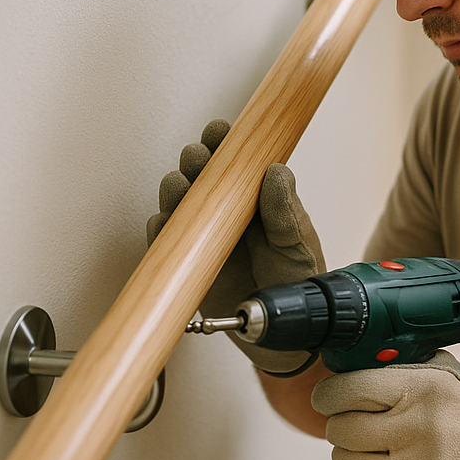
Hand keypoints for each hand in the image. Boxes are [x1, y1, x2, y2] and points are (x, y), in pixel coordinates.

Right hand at [147, 120, 325, 372]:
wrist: (283, 329)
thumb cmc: (296, 281)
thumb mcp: (297, 244)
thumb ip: (285, 211)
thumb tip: (276, 170)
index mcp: (258, 198)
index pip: (238, 161)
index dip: (225, 142)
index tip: (219, 130)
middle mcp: (229, 210)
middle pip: (204, 174)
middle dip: (197, 161)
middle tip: (199, 157)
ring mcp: (206, 233)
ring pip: (181, 200)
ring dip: (177, 188)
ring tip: (180, 184)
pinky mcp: (188, 259)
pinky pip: (165, 238)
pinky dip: (162, 227)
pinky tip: (165, 219)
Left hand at [311, 350, 459, 459]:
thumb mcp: (441, 373)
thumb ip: (398, 365)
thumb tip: (349, 364)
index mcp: (421, 390)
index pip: (350, 390)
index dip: (328, 395)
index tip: (325, 399)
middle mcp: (417, 431)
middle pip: (342, 431)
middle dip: (338, 427)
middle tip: (348, 426)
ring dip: (344, 458)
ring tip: (359, 451)